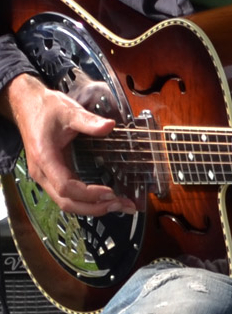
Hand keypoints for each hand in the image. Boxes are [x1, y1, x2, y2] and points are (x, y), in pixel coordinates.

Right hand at [1, 73, 135, 215]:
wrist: (28, 105)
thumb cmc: (46, 109)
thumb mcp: (69, 111)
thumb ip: (89, 121)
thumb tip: (109, 126)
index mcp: (46, 158)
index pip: (66, 187)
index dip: (89, 194)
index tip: (110, 193)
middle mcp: (43, 173)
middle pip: (67, 202)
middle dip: (95, 207)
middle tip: (120, 205)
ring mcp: (47, 176)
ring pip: (67, 202)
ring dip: (92, 207)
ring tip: (117, 205)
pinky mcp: (53, 175)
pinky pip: (68, 195)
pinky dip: (86, 201)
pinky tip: (103, 199)